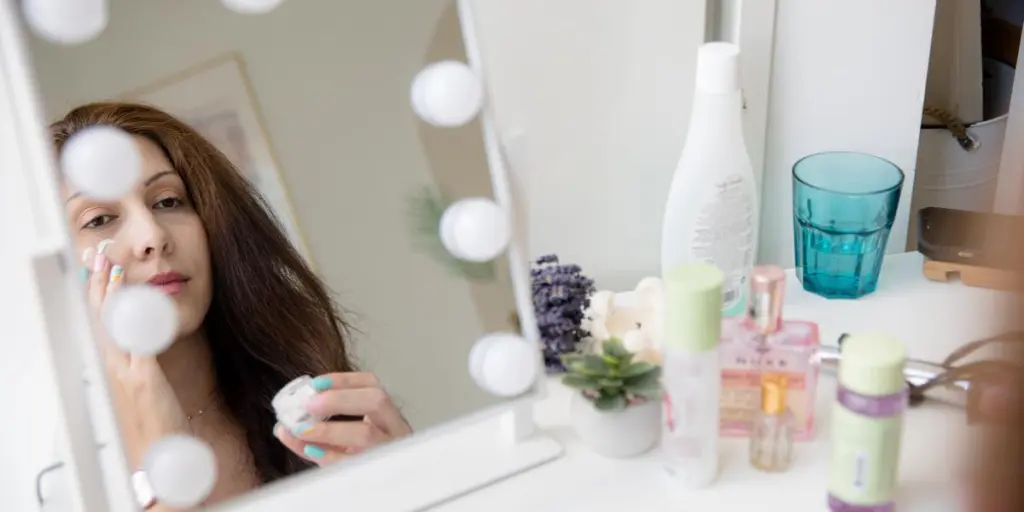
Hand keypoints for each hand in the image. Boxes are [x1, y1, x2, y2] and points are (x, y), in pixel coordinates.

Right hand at [85, 246, 188, 466]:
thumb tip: (138, 328)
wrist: (155, 454)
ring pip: (113, 324)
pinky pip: (138, 343)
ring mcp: (124, 373)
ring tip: (115, 267)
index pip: (98, 320)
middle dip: (99, 282)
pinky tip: (140, 302)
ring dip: (113, 293)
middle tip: (100, 254)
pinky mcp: (142, 380)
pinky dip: (137, 320)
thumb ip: (138, 354)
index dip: (96, 291)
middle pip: (100, 316)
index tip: (97, 266)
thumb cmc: (153, 419)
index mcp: (110, 365)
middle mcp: (110, 367)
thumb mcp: (141, 381)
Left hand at [274, 372, 411, 464]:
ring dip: (329, 429)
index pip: (371, 385)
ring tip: (302, 429)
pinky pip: (352, 463)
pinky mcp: (377, 472)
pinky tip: (310, 451)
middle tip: (308, 405)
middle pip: (376, 401)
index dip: (343, 381)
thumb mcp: (343, 442)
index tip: (315, 384)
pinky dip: (329, 456)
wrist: (380, 488)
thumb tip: (284, 426)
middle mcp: (394, 429)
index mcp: (387, 415)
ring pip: (365, 434)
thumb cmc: (358, 461)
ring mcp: (389, 451)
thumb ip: (319, 430)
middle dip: (339, 399)